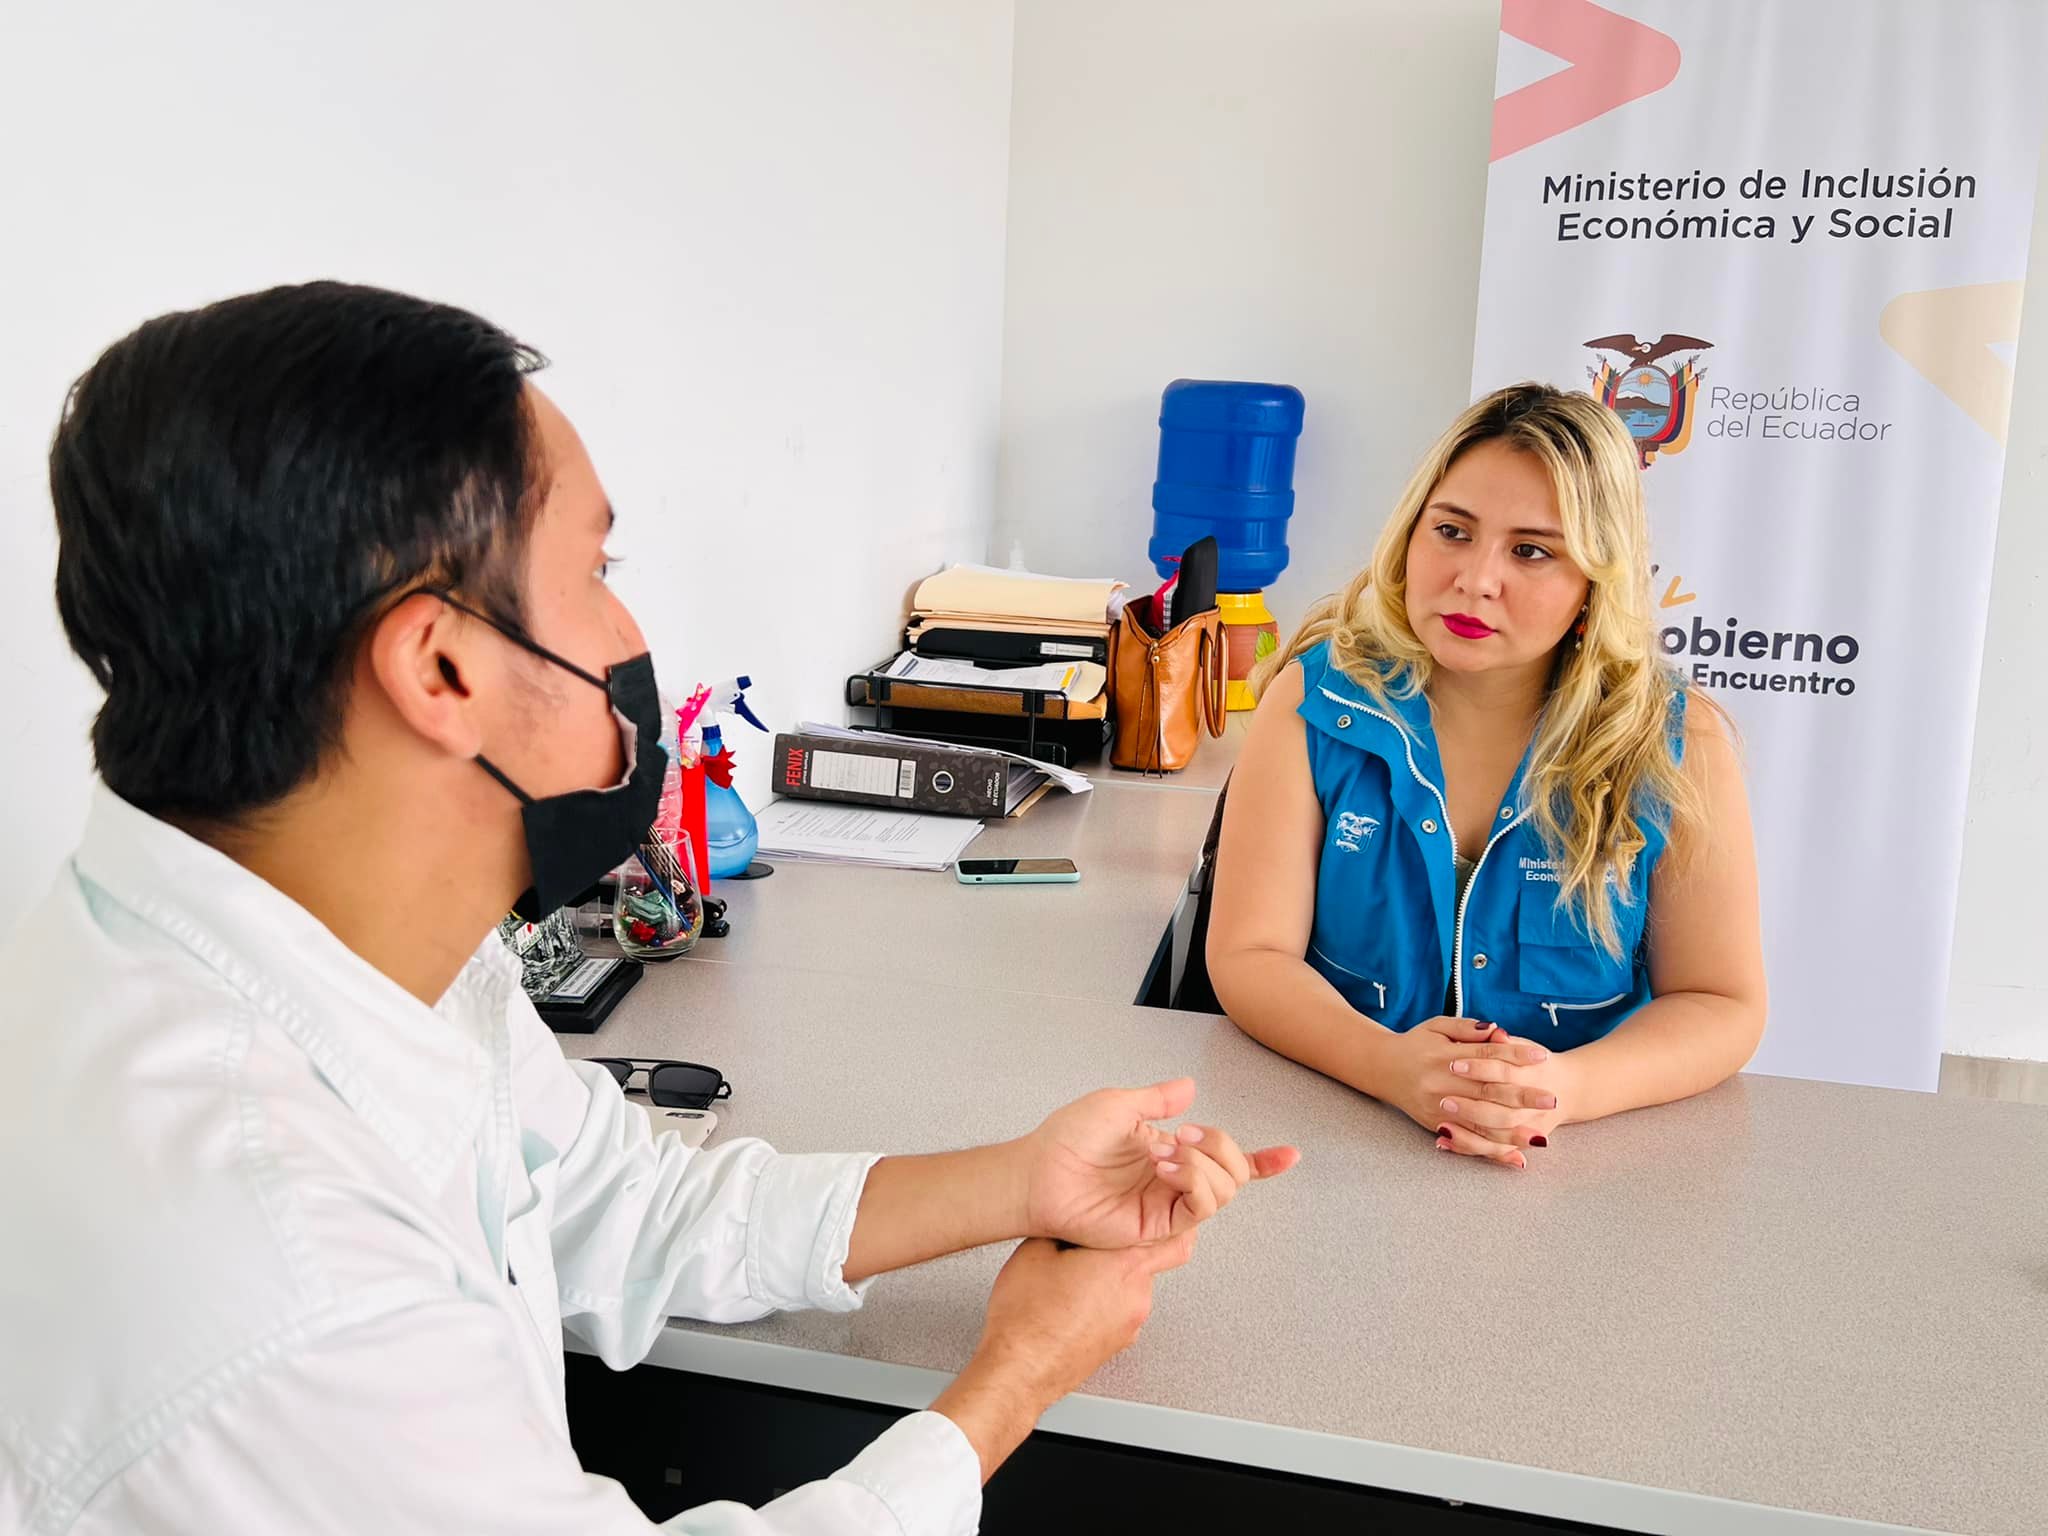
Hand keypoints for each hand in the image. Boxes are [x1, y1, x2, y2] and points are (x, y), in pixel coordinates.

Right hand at [931, 1234, 1197, 1480]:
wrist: (1018, 1370)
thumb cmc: (1027, 1319)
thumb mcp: (1036, 1248)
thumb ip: (1067, 1225)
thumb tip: (1073, 1220)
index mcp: (1126, 1266)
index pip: (1177, 1237)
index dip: (1166, 1221)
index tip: (1152, 1213)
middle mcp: (1136, 1297)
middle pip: (1146, 1260)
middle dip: (1119, 1250)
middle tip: (1086, 1246)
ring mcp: (1129, 1325)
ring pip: (1129, 1287)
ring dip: (1107, 1279)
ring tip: (1068, 1279)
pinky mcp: (1116, 1344)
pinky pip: (1116, 1312)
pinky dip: (1099, 1304)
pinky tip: (1067, 1303)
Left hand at [1018, 1078, 1298, 1248]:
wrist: (1040, 1172)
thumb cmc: (1068, 1138)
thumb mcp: (1117, 1103)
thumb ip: (1158, 1099)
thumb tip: (1191, 1087)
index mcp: (1168, 1149)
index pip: (1223, 1158)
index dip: (1261, 1160)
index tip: (1292, 1155)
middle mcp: (1173, 1177)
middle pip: (1233, 1170)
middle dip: (1224, 1146)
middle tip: (1186, 1134)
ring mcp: (1167, 1202)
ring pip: (1224, 1190)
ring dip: (1205, 1165)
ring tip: (1168, 1154)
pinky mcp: (1157, 1225)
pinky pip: (1199, 1209)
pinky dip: (1195, 1184)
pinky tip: (1167, 1169)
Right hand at [1372, 1016, 1555, 1169]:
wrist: (1380, 1066)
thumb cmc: (1414, 1044)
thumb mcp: (1437, 1026)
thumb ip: (1467, 1029)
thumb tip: (1499, 1032)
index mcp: (1445, 1056)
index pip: (1488, 1056)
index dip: (1516, 1055)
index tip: (1542, 1057)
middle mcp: (1442, 1084)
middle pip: (1488, 1091)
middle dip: (1523, 1096)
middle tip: (1551, 1098)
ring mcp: (1438, 1108)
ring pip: (1480, 1124)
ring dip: (1512, 1132)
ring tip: (1539, 1136)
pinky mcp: (1436, 1125)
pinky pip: (1468, 1142)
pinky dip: (1492, 1151)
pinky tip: (1514, 1157)